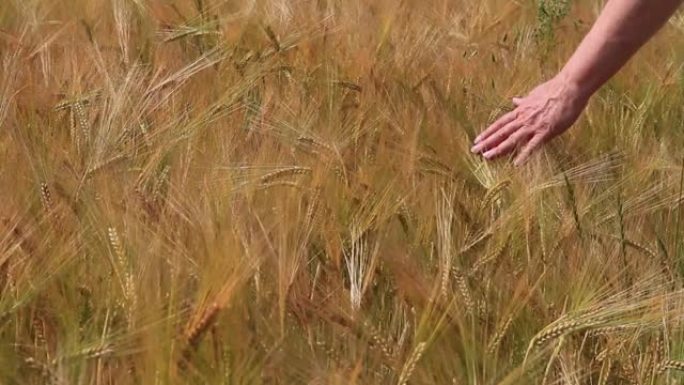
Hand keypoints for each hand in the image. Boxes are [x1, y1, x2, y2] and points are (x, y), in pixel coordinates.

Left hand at [470, 75, 588, 165]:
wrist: (570, 86)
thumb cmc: (554, 89)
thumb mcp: (534, 94)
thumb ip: (524, 101)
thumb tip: (515, 100)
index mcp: (521, 111)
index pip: (500, 124)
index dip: (488, 132)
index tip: (477, 140)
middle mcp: (523, 119)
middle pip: (501, 132)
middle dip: (487, 142)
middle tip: (474, 151)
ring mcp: (533, 125)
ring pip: (512, 139)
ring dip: (499, 149)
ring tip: (487, 158)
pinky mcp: (546, 131)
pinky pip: (533, 145)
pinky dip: (524, 154)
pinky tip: (516, 164)